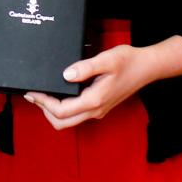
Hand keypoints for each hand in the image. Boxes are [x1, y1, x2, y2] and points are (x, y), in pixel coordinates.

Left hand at [24, 36, 181, 131]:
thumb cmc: (129, 61)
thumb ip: (85, 67)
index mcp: (95, 100)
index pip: (61, 111)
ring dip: (53, 111)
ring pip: (69, 121)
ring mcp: (98, 110)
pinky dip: (63, 108)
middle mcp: (95, 110)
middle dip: (44, 111)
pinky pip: (76, 114)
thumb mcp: (107, 59)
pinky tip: (58, 93)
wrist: (148, 67)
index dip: (43, 103)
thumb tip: (66, 75)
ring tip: (42, 94)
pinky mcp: (99, 107)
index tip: (32, 92)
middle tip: (33, 95)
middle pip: (62, 123)